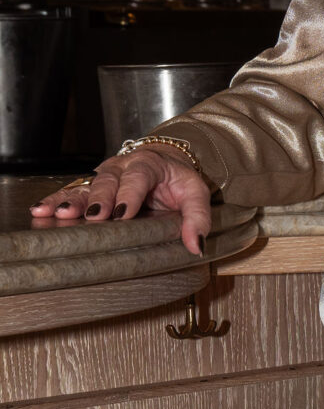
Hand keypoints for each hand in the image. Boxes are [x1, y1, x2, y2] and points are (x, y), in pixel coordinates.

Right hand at [31, 148, 213, 255]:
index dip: (129, 194)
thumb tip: (195, 245)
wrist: (163, 163)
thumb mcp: (195, 194)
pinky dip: (56, 200)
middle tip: (91, 217)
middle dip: (98, 199)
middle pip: (107, 181)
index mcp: (148, 165)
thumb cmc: (177, 181)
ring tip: (56, 213)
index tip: (122, 213)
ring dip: (70, 200)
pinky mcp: (91, 187)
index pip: (138, 178)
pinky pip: (72, 192)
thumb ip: (198, 218)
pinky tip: (41, 210)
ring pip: (84, 186)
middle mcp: (121, 167)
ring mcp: (103, 177)